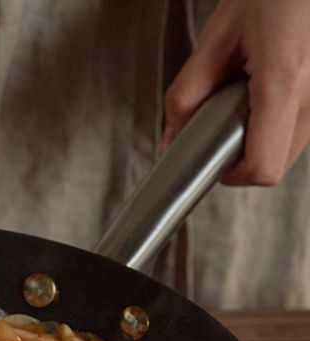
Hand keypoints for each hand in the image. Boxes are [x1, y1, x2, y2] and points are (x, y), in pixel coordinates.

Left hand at [160, 0, 309, 185]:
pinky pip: (300, 129)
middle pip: (275, 165)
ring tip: (248, 96)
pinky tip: (265, 92)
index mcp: (284, 80)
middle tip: (226, 119)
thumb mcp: (215, 39)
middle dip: (243, 154)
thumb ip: (186, 96)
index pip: (262, 167)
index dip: (233, 173)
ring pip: (289, 150)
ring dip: (261, 138)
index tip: (214, 157)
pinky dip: (276, 123)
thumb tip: (171, 144)